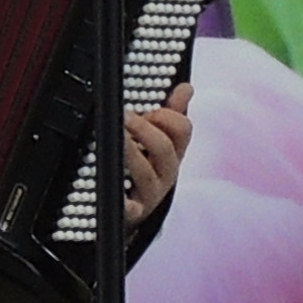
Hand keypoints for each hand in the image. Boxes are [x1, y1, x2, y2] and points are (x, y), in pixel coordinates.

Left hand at [122, 82, 191, 222]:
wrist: (133, 215)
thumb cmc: (145, 172)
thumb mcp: (160, 144)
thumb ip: (171, 115)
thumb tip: (186, 87)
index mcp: (173, 153)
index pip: (182, 130)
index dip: (167, 115)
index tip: (149, 110)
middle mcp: (166, 174)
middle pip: (164, 149)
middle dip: (145, 130)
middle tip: (124, 116)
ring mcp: (150, 195)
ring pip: (146, 173)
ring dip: (131, 153)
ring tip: (115, 138)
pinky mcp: (132, 214)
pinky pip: (130, 210)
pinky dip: (125, 204)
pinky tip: (119, 197)